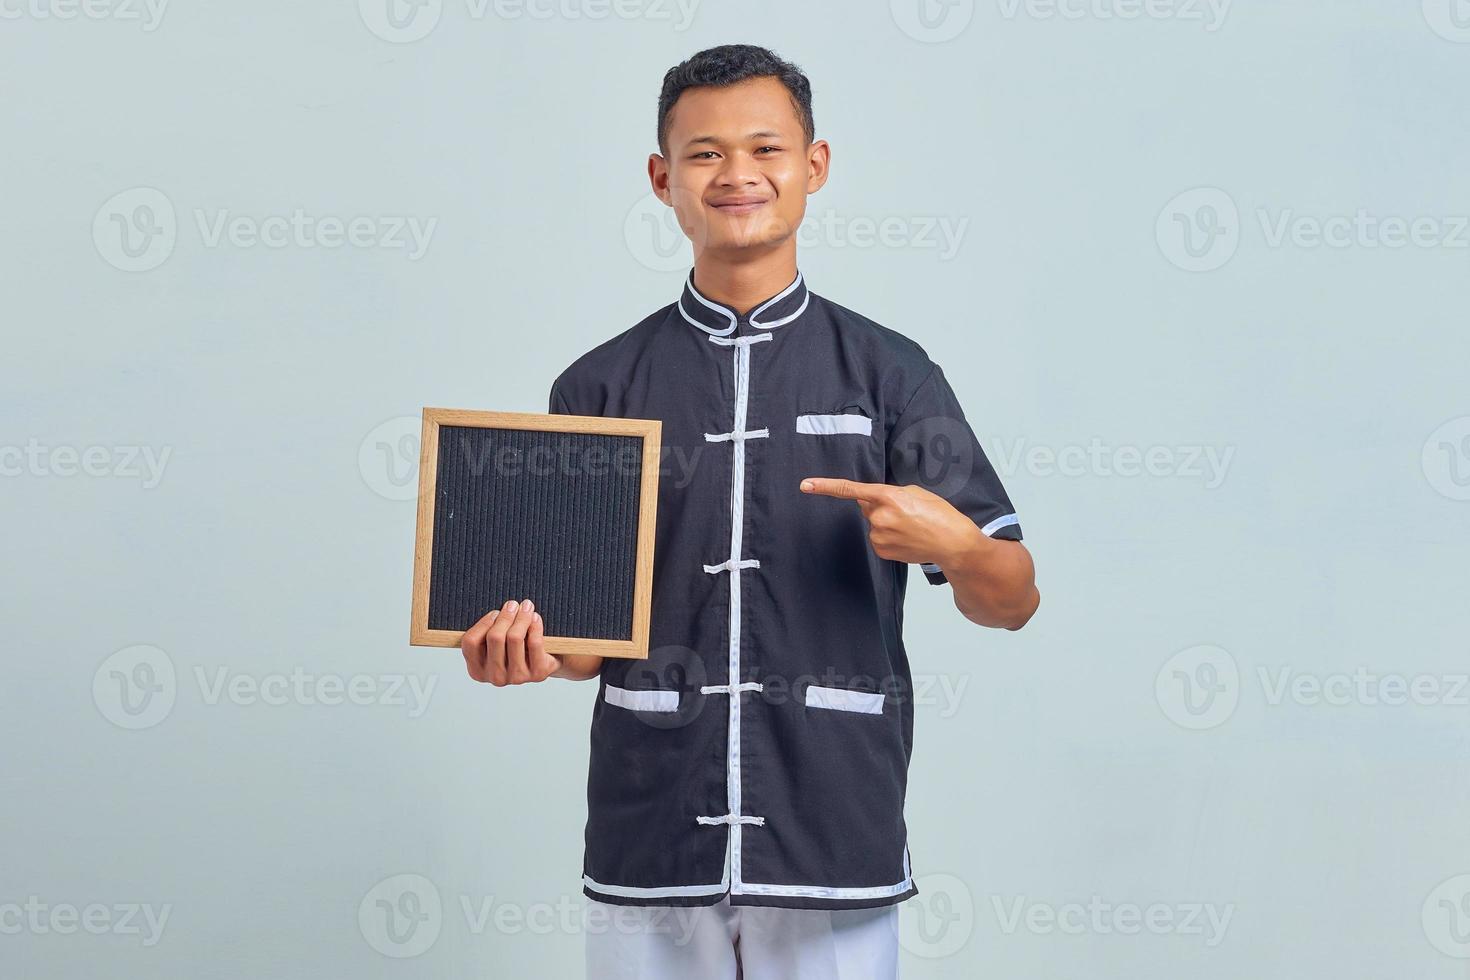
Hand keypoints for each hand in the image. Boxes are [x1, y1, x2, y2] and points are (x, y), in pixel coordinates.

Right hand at [460, 599, 560, 685]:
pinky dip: (535, 625)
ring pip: (515, 637)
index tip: (495, 612)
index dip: (483, 622)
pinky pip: (534, 642)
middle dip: (505, 615)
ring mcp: (516, 677)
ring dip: (522, 617)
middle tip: (513, 605)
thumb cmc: (514, 649)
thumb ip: (488, 630)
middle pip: (495, 637)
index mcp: (477, 670)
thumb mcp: (494, 643)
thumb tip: (498, 611)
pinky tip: (535, 618)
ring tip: (526, 607)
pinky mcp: (536, 673)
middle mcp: (495, 677)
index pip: (471, 642)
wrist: (544, 663)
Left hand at [798, 477, 982, 566]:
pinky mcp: (882, 550)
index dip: (826, 487)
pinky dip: (889, 537)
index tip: (806, 485)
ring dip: (886, 523)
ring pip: (873, 524)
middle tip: (905, 512)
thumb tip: (874, 501)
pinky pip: (878, 538)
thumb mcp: (916, 493)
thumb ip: (890, 493)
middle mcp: (880, 517)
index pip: (850, 489)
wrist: (953, 543)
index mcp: (888, 497)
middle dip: (880, 506)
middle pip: (867, 507)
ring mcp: (879, 536)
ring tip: (910, 526)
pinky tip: (907, 537)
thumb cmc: (940, 515)